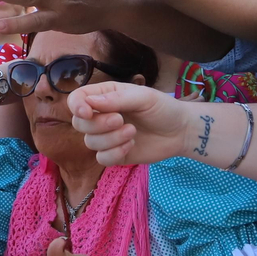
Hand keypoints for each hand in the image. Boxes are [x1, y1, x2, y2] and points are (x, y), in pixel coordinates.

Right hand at [68, 82, 195, 164]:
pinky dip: (114, 153)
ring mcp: (107, 137)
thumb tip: (89, 102)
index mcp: (105, 96)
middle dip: (98, 124)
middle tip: (120, 120)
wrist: (180, 131)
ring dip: (110, 139)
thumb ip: (117, 99)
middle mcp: (101, 116)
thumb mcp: (143, 97)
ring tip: (132, 132)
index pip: (77, 99)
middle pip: (80, 123)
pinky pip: (101, 158)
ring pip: (90, 142)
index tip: (87, 112)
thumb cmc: (162, 108)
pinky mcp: (115, 155)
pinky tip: (130, 146)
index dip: (76, 105)